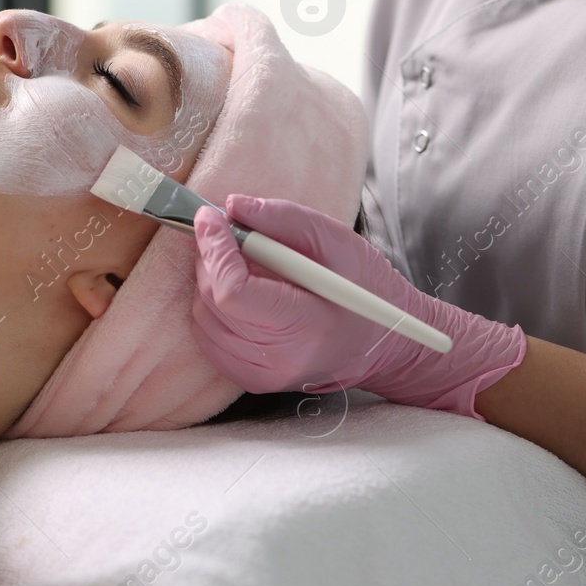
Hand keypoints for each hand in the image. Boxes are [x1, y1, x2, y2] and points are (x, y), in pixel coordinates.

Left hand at [190, 195, 525, 418]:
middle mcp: (280, 358)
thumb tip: (233, 206)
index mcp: (307, 325)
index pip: (234, 292)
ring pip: (203, 319)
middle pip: (213, 302)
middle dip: (209, 257)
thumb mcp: (337, 239)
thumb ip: (284, 218)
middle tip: (223, 230)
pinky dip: (212, 306)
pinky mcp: (251, 378)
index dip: (215, 250)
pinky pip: (208, 337)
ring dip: (209, 280)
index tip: (210, 218)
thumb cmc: (366, 288)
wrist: (382, 342)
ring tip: (238, 259)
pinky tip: (237, 289)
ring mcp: (263, 375)